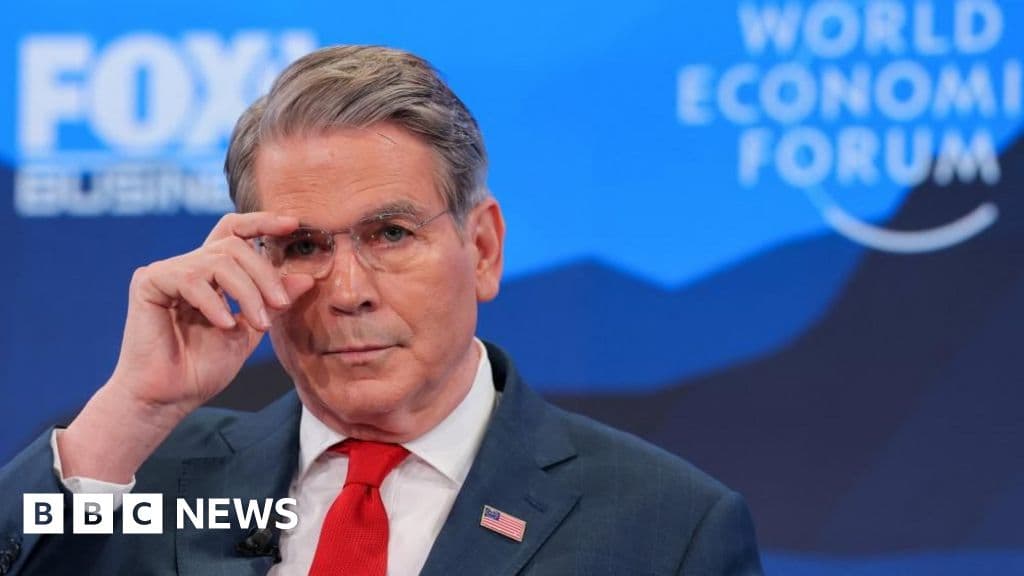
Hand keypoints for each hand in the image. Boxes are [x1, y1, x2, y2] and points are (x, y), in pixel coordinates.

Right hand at [111, 212, 312, 416]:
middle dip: (265, 274)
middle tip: (280, 305)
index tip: (292, 224)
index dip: (262, 222)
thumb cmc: (203, 368)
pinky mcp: (148, 282)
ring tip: (257, 324)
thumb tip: (307, 277)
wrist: (167, 398)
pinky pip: (190, 278)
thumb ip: (273, 303)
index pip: (235, 233)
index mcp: (211, 274)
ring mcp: (167, 272)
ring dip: (247, 293)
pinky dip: (214, 303)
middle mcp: (189, 266)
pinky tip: (225, 325)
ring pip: (219, 261)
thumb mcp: (251, 331)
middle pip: (235, 246)